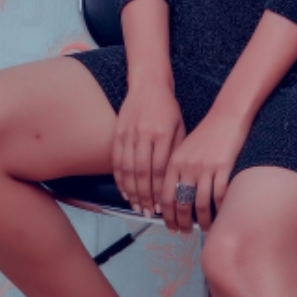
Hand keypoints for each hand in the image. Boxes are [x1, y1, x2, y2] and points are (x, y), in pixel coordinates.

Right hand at [113, 79, 184, 216]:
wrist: (148, 84)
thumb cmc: (168, 108)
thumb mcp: (179, 127)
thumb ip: (176, 152)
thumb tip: (176, 180)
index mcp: (163, 134)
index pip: (160, 169)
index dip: (160, 190)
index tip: (163, 205)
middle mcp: (145, 134)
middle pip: (143, 172)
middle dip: (145, 196)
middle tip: (148, 212)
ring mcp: (129, 133)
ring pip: (128, 169)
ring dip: (132, 191)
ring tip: (137, 206)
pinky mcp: (118, 132)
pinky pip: (117, 160)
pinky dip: (119, 178)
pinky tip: (124, 191)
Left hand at [160, 104, 249, 233]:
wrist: (227, 116)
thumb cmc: (206, 134)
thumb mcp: (184, 149)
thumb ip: (177, 170)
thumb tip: (172, 196)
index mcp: (174, 163)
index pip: (166, 196)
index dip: (166, 216)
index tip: (169, 227)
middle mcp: (187, 167)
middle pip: (181, 203)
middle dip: (182, 222)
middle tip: (185, 233)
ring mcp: (205, 168)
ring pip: (201, 204)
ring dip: (203, 221)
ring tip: (205, 228)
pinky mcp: (223, 168)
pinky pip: (220, 196)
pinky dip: (220, 209)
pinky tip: (221, 215)